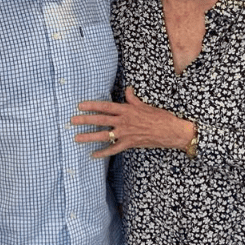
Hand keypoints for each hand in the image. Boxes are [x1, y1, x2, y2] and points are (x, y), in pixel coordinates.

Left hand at [72, 87, 194, 157]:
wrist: (171, 131)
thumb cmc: (160, 117)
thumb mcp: (145, 105)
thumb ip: (133, 99)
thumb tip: (127, 89)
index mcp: (127, 110)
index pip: (106, 106)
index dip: (92, 105)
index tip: (80, 105)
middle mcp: (124, 121)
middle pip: (101, 120)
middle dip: (85, 120)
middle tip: (72, 120)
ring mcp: (126, 133)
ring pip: (103, 135)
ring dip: (89, 136)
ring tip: (76, 138)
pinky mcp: (129, 144)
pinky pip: (113, 149)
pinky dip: (103, 152)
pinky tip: (93, 154)